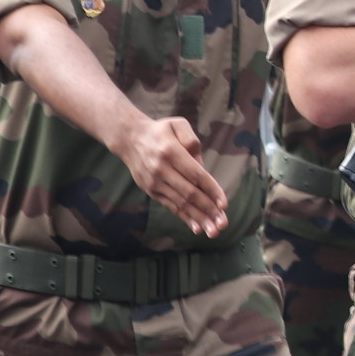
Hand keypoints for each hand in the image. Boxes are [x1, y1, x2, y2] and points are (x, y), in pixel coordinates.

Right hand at [115, 114, 230, 238]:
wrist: (130, 139)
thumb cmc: (161, 131)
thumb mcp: (177, 124)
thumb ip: (192, 140)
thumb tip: (202, 165)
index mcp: (170, 152)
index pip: (195, 174)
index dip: (211, 190)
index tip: (224, 204)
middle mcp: (161, 169)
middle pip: (189, 193)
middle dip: (208, 210)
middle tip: (223, 223)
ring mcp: (155, 182)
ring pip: (180, 203)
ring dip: (199, 218)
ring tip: (214, 231)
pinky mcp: (151, 191)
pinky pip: (171, 206)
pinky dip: (185, 217)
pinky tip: (197, 227)